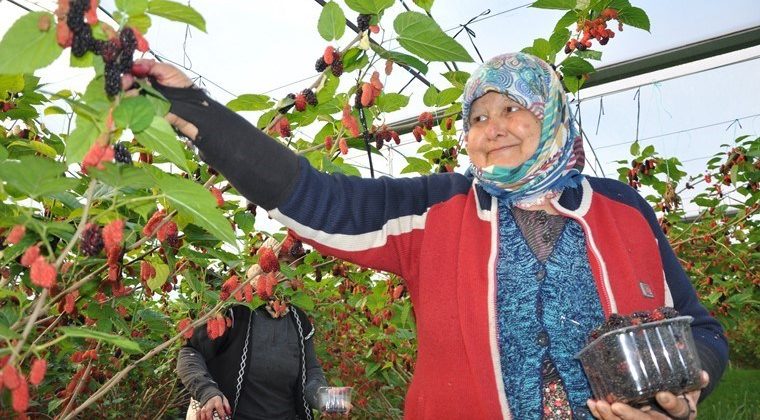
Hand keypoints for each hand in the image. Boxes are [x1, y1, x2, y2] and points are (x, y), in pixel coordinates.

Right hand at [122, 59, 199, 140]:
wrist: (193, 106)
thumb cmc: (182, 86)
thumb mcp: (168, 70)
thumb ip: (152, 66)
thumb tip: (136, 64)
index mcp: (146, 76)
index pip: (131, 72)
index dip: (127, 72)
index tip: (128, 73)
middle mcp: (142, 87)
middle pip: (125, 85)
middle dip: (124, 83)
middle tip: (126, 82)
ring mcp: (142, 101)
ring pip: (127, 97)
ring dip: (126, 94)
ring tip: (133, 93)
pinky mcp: (144, 113)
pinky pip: (133, 110)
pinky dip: (129, 107)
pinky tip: (131, 103)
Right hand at [196, 395, 230, 419]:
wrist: (209, 392)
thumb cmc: (217, 398)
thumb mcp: (224, 400)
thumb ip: (227, 406)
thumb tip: (229, 413)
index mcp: (216, 400)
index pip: (219, 406)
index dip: (221, 413)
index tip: (223, 418)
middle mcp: (209, 403)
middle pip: (208, 409)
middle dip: (209, 416)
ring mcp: (204, 405)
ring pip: (202, 412)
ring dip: (203, 418)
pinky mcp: (200, 407)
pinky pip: (198, 413)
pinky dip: (198, 417)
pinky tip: (200, 419)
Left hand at [587, 371, 707, 419]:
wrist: (673, 404)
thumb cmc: (681, 391)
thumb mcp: (690, 387)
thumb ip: (693, 381)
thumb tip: (703, 374)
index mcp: (683, 413)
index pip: (680, 410)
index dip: (671, 404)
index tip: (661, 394)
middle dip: (631, 417)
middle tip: (617, 406)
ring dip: (611, 418)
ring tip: (598, 404)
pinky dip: (602, 416)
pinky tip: (592, 404)